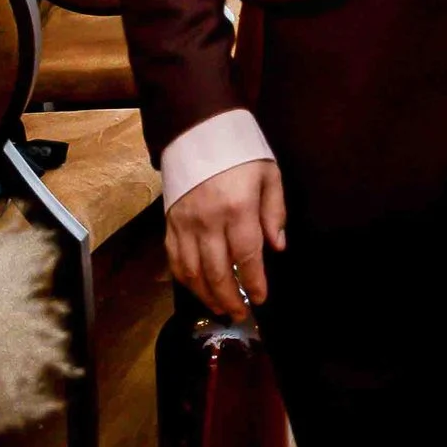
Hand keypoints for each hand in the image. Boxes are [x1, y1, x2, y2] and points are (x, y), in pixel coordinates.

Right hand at [165, 158, 286, 320]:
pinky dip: (186, 280)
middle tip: (241, 314)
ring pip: (192, 272)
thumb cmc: (241, 153)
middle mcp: (208, 221)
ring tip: (221, 308)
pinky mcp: (169, 224)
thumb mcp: (269, 174)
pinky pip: (175, 261)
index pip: (247, 256)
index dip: (254, 282)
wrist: (198, 131)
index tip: (261, 298)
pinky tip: (198, 289)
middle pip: (218, 272)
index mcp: (238, 208)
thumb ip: (274, 212)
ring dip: (207, 296)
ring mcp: (185, 224)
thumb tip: (277, 247)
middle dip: (230, 298)